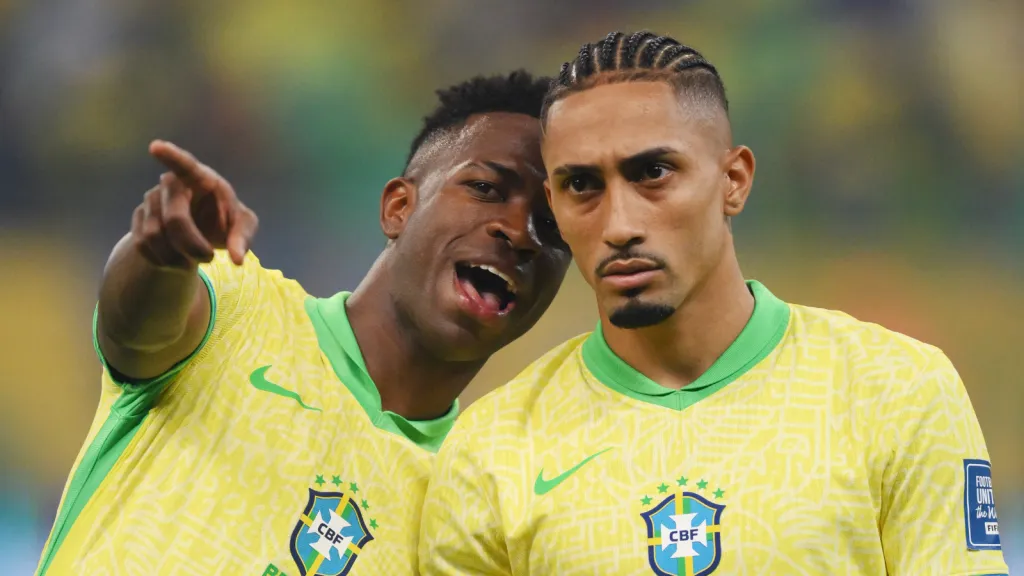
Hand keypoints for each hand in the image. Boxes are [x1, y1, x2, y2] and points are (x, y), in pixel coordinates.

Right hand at [132, 140, 257, 267]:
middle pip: (175, 219)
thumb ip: (243, 237)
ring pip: (154, 236)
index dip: (171, 157)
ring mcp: (150, 200)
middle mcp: (171, 184)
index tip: (156, 147)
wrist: (200, 232)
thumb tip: (238, 259)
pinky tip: (175, 259)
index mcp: (200, 178)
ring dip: (176, 257)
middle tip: (210, 258)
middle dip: (193, 245)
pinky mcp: (138, 219)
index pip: (185, 165)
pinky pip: (143, 245)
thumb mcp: (242, 226)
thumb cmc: (224, 220)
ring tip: (192, 259)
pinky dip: (162, 260)